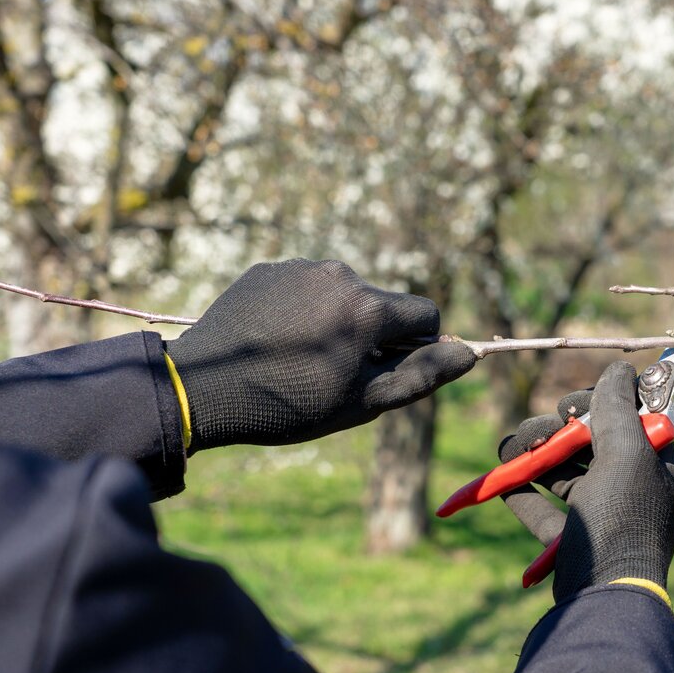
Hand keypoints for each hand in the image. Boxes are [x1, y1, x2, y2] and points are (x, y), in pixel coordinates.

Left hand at [166, 259, 476, 450]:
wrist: (203, 389)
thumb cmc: (289, 405)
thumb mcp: (364, 402)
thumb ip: (423, 375)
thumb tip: (470, 355)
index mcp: (369, 307)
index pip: (426, 314)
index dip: (417, 347)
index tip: (388, 372)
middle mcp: (340, 273)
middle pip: (383, 303)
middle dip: (374, 335)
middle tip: (337, 375)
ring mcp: (300, 267)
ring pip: (344, 294)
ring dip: (338, 322)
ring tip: (300, 360)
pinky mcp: (269, 269)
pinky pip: (305, 287)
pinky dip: (303, 311)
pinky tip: (275, 342)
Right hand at [498, 362, 673, 602]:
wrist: (603, 602)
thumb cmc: (621, 523)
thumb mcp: (626, 456)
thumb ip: (618, 409)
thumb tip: (620, 368)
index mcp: (657, 468)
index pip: (632, 418)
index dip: (599, 404)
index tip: (571, 405)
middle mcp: (633, 490)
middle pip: (591, 444)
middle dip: (555, 431)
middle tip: (536, 430)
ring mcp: (602, 518)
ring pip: (565, 474)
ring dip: (534, 456)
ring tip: (508, 451)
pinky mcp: (573, 543)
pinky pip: (545, 511)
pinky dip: (523, 494)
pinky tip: (502, 484)